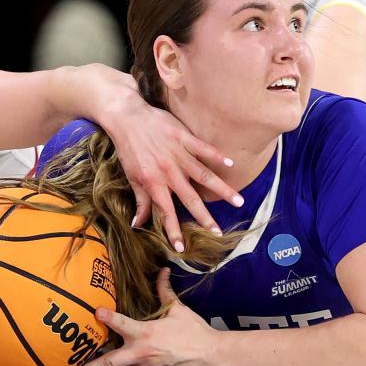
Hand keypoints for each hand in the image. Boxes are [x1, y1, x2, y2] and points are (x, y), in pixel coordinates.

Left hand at [65, 268, 218, 365]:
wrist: (214, 360)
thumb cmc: (196, 334)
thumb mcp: (179, 311)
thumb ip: (165, 292)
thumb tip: (162, 270)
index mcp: (146, 334)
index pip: (122, 324)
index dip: (108, 317)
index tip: (95, 312)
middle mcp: (141, 355)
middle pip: (108, 364)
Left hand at [88, 66, 242, 249]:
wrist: (127, 118)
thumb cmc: (129, 149)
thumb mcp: (132, 176)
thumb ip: (140, 200)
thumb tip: (138, 224)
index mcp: (153, 183)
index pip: (166, 212)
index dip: (173, 230)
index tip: (182, 247)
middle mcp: (168, 172)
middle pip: (190, 198)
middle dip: (204, 217)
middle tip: (218, 233)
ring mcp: (178, 154)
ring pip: (204, 175)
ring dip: (221, 189)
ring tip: (238, 202)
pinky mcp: (184, 137)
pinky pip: (204, 148)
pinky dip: (217, 156)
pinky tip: (231, 165)